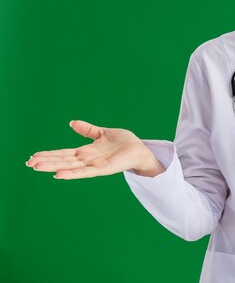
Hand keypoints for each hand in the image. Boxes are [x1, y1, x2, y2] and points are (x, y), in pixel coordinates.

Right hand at [26, 120, 164, 178]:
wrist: (141, 149)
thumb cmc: (124, 142)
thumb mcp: (102, 133)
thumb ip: (88, 130)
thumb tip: (72, 123)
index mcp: (87, 152)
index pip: (64, 153)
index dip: (49, 154)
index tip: (33, 155)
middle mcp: (88, 159)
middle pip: (63, 160)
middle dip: (46, 161)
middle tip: (29, 163)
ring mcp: (95, 165)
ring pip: (70, 166)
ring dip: (54, 167)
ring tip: (37, 167)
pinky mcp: (103, 169)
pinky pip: (85, 171)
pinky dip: (72, 173)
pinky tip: (59, 174)